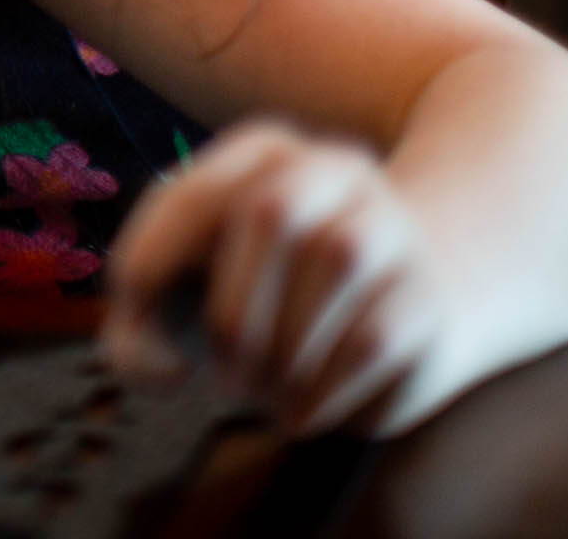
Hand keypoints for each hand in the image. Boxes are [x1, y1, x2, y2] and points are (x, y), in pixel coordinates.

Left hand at [104, 118, 455, 436]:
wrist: (404, 307)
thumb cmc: (263, 298)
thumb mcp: (191, 295)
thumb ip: (139, 330)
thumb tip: (161, 368)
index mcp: (262, 154)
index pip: (193, 195)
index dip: (155, 260)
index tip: (138, 319)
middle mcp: (333, 170)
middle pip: (274, 211)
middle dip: (235, 311)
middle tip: (219, 382)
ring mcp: (392, 224)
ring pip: (337, 259)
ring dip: (285, 350)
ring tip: (263, 395)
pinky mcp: (428, 294)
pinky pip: (377, 333)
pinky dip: (325, 387)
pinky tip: (301, 413)